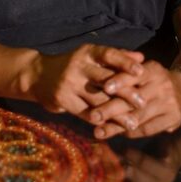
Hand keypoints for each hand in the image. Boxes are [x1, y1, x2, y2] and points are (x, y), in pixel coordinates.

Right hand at [29, 44, 143, 117]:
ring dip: (117, 113)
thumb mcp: (91, 57)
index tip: (142, 71)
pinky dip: (100, 121)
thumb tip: (142, 58)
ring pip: (98, 99)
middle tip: (143, 103)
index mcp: (87, 52)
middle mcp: (78, 65)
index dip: (125, 62)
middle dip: (126, 92)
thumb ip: (117, 57)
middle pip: (106, 79)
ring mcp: (69, 83)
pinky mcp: (63, 99)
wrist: (37, 75)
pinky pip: (85, 112)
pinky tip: (112, 129)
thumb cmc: (73, 65)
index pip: (109, 54)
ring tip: (133, 123)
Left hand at [85, 60, 180, 138]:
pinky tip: (118, 133)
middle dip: (112, 108)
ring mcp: (169, 104)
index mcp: (153, 70)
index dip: (120, 80)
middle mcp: (162, 86)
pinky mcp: (173, 119)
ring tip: (99, 132)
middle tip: (93, 116)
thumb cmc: (153, 80)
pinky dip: (131, 132)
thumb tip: (100, 79)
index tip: (104, 87)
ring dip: (117, 126)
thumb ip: (125, 72)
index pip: (135, 74)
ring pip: (139, 117)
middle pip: (135, 99)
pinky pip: (148, 129)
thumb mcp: (144, 70)